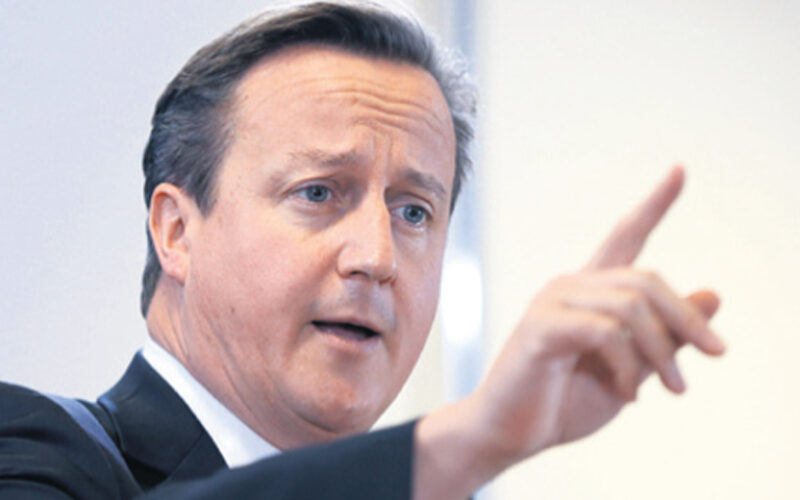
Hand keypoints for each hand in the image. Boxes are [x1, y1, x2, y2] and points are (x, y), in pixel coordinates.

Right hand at [414, 166, 724, 498]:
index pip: (625, 236)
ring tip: (672, 388)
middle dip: (687, 319)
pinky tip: (627, 394)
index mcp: (589, 292)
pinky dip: (626, 367)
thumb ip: (666, 335)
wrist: (511, 434)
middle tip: (714, 355)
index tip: (681, 170)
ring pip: (632, 306)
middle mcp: (570, 286)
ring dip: (663, 351)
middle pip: (646, 279)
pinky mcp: (540, 328)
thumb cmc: (562, 401)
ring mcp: (551, 303)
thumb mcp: (631, 370)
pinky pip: (605, 333)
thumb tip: (713, 293)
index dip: (654, 204)